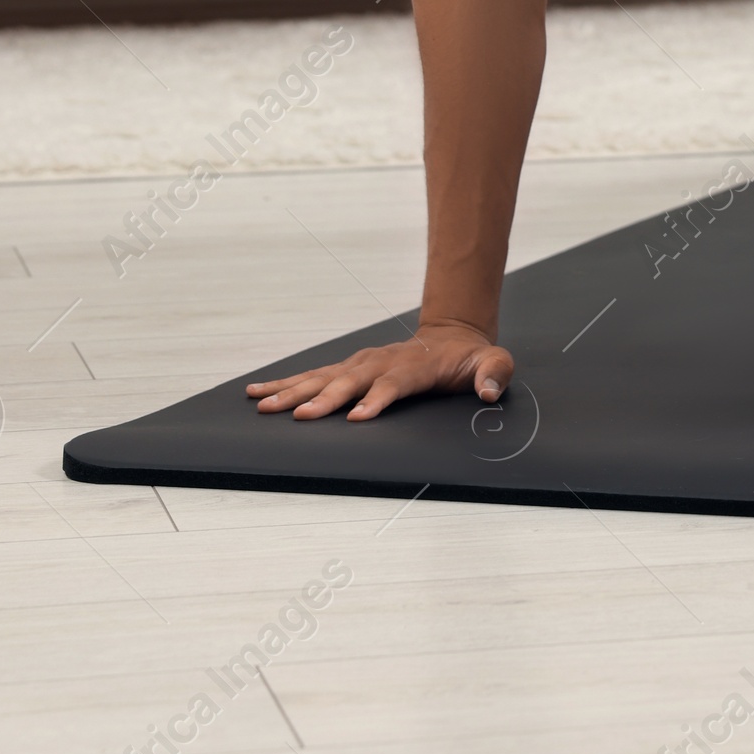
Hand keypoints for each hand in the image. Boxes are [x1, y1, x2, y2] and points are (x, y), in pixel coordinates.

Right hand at [246, 320, 512, 421]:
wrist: (452, 336)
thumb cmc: (470, 358)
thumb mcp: (492, 362)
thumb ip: (494, 373)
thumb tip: (487, 391)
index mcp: (414, 366)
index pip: (393, 383)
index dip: (377, 399)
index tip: (358, 417)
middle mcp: (382, 362)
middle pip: (350, 381)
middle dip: (324, 399)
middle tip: (298, 416)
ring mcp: (362, 363)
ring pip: (324, 377)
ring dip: (293, 391)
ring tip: (263, 404)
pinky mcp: (349, 368)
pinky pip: (314, 376)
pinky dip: (285, 383)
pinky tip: (258, 393)